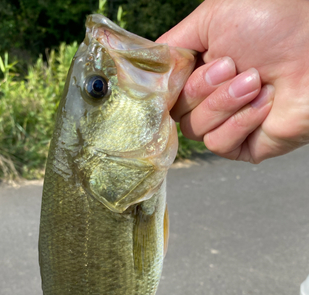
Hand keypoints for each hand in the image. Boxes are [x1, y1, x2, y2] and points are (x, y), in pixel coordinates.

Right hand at [157, 0, 308, 162]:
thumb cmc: (274, 21)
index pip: (165, 92)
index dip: (166, 88)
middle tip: (232, 65)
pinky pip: (219, 144)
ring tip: (255, 80)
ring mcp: (228, 122)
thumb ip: (174, 43)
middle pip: (176, 113)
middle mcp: (211, 97)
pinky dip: (240, 123)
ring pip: (195, 131)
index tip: (172, 76)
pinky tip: (265, 102)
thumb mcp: (212, 17)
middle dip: (201, 89)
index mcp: (201, 68)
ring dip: (223, 104)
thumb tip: (150, 66)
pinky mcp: (246, 145)